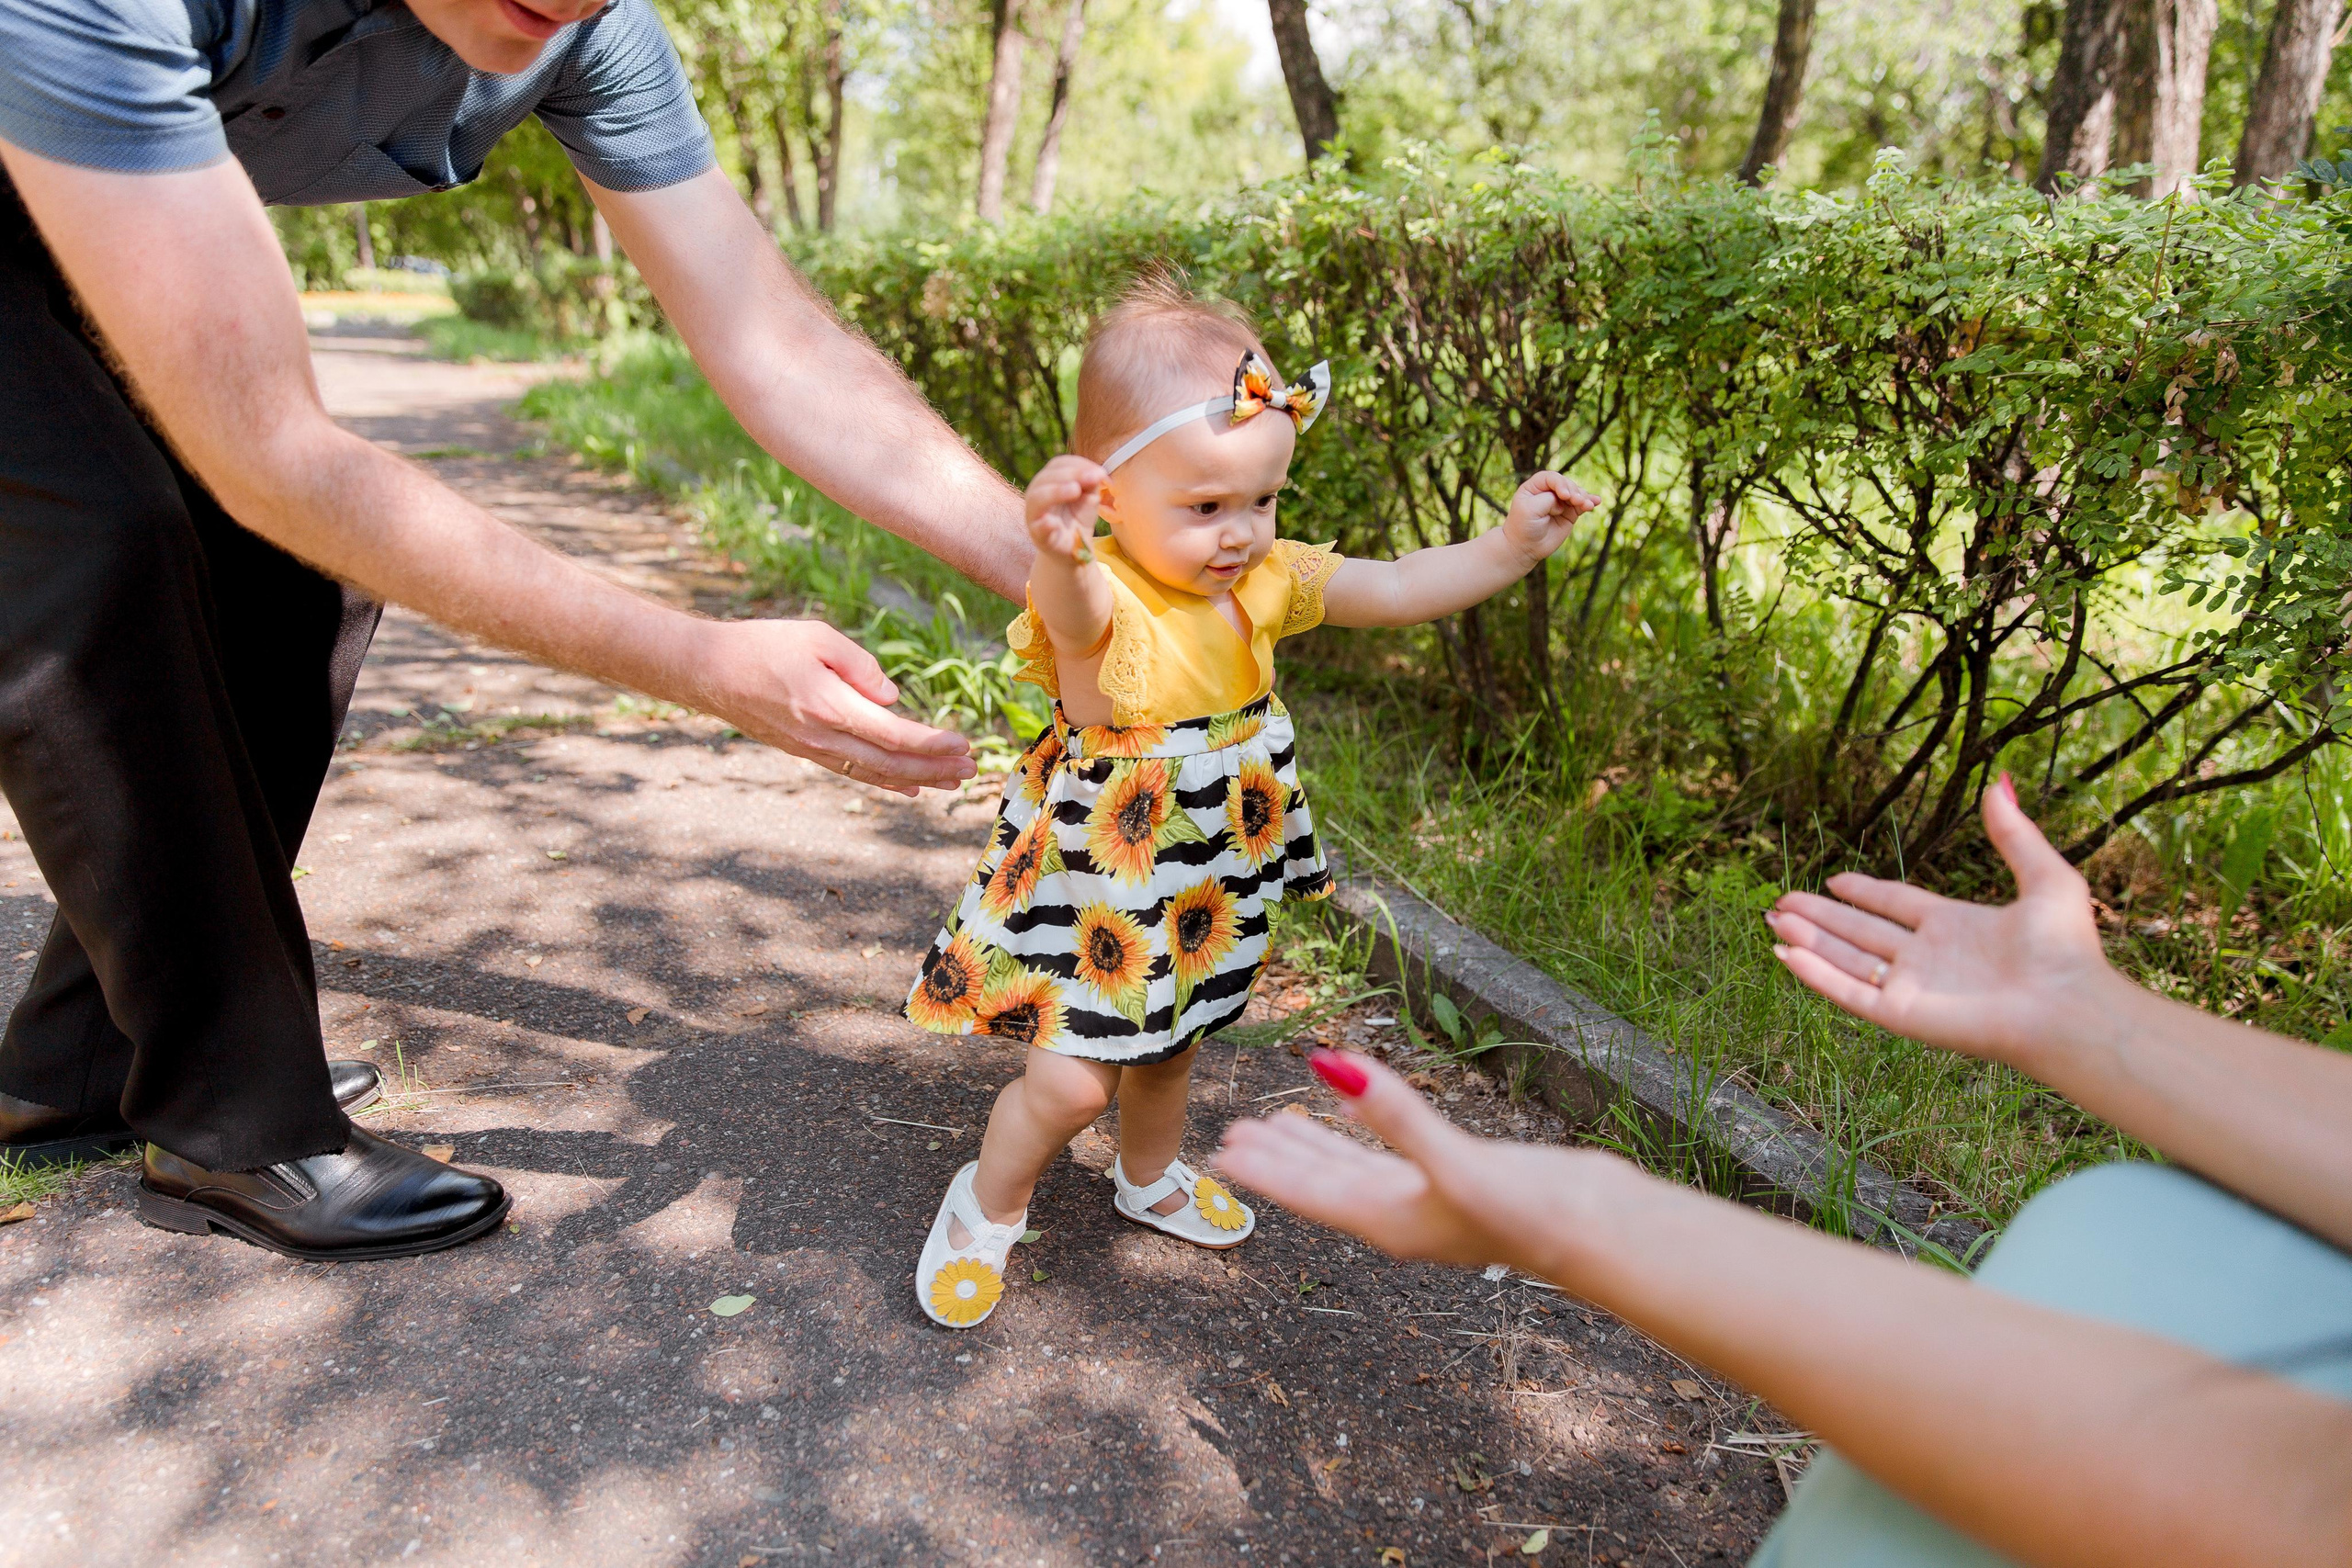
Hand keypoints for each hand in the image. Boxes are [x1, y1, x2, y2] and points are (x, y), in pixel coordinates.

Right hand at [692, 618, 974, 795]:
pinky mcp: (805, 751)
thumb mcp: (817, 637)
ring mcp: (813, 750)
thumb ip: (861, 666)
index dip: (933, 743)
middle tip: (971, 769)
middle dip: (935, 769)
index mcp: (831, 706)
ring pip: (875, 774)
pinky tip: (909, 787)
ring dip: (917, 779)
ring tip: (952, 781)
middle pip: (892, 763)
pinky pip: (854, 772)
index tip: (963, 743)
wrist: (707, 672)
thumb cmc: (763, 645)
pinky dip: (886, 781)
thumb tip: (891, 698)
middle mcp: (824, 737)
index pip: (895, 734)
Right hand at [1026, 454, 1107, 563]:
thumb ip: (1091, 484)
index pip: (1058, 465)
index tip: (1101, 472)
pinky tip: (1052, 523)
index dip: (1078, 465)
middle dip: (1071, 474)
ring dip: (1056, 491)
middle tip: (1093, 478)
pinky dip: (1044, 525)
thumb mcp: (1089, 497)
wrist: (1073, 548)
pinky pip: (1038, 529)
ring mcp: (1035, 515)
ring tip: (1075, 489)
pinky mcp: (1038, 536)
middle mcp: (1037, 494)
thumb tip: (1098, 473)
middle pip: (1046, 478)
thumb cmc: (1078, 518)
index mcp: (1049, 481)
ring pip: (1037, 499)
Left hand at [1216, 1051, 1611, 1275]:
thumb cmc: (1532, 1212)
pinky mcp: (1459, 1179)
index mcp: (1390, 1223)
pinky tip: (1356, 1113)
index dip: (1267, 1171)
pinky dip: (1365, 1135)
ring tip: (1277, 1125)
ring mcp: (1431, 1200)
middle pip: (1324, 1184)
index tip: (1223, 1152)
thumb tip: (1333, 1066)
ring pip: (1356, 1171)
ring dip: (1316, 1148)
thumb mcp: (1455, 1161)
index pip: (1311, 1194)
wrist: (1603, 1230)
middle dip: (1280, 1159)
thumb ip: (1395, 1116)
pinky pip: (1392, 1156)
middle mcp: (1402, 1217)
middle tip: (1233, 1136)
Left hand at [1502, 471, 1600, 563]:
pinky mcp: (1569, 513)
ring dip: (1584, 497)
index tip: (1564, 495)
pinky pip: (1582, 504)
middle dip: (1574, 491)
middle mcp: (1549, 491)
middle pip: (1566, 484)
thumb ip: (1548, 500)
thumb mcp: (1530, 510)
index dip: (1560, 483)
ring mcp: (1560, 502)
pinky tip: (1596, 502)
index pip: (1551, 478)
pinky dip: (1589, 502)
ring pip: (1576, 493)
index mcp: (1535, 487)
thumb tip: (1565, 500)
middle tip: (1577, 501)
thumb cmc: (1523, 526)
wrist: (1526, 548)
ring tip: (1587, 505)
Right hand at [1765, 775, 2120, 1066]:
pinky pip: (1850, 992)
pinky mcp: (1902, 1014)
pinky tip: (1787, 955)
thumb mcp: (2045, 878)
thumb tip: (2000, 783)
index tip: (1834, 881)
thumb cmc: (2065, 950)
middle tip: (1780, 902)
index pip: (1896, 905)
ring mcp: (1913, 987)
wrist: (2068, 1008)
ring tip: (1773, 920)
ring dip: (1809, 940)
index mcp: (1957, 927)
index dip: (1864, 892)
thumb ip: (2015, 835)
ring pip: (1847, 959)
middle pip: (1860, 932)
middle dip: (1819, 917)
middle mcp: (1929, 958)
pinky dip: (1817, 975)